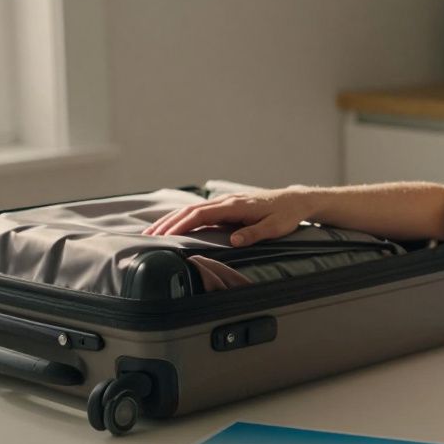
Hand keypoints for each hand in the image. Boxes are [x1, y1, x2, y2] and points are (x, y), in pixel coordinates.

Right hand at [143, 186, 310, 246]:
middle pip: (190, 210)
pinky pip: (201, 211)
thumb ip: (254, 233)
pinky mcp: (227, 206)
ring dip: (173, 220)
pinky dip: (184, 218)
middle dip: (168, 223)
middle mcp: (227, 201)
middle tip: (148, 236)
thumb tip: (233, 241)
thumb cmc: (286, 216)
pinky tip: (175, 225)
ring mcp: (226, 202)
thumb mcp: (274, 228)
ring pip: (193, 209)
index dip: (181, 225)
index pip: (201, 215)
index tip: (165, 236)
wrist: (294, 201)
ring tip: (154, 232)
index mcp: (235, 206)